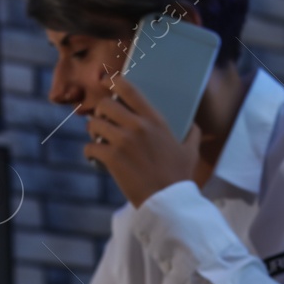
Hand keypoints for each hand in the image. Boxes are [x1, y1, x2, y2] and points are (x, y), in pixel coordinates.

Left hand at [84, 73, 199, 207]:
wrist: (168, 201)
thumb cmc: (179, 176)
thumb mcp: (191, 150)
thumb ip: (192, 132)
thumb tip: (193, 124)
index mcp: (155, 120)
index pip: (129, 89)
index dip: (114, 82)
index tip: (107, 82)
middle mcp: (137, 126)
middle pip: (105, 105)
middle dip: (100, 112)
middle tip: (103, 122)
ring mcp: (123, 142)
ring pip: (94, 124)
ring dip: (93, 131)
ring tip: (98, 139)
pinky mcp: (112, 158)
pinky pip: (90, 147)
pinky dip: (90, 152)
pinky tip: (95, 157)